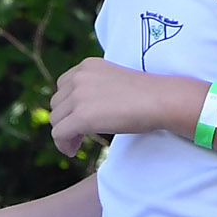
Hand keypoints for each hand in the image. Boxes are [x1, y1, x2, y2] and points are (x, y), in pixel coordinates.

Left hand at [49, 59, 192, 157]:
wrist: (161, 100)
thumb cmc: (146, 95)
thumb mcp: (114, 82)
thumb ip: (95, 88)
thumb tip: (79, 110)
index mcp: (87, 66)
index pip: (62, 87)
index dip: (68, 105)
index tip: (79, 118)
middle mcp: (79, 77)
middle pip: (56, 105)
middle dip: (65, 120)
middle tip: (80, 134)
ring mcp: (78, 96)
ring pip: (55, 120)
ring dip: (65, 133)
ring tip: (79, 142)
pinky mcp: (81, 116)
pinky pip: (58, 134)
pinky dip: (63, 145)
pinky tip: (74, 150)